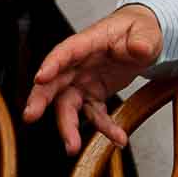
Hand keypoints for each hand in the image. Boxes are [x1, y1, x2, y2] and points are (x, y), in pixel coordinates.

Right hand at [22, 5, 161, 152]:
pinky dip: (104, 128)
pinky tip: (118, 138)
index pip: (66, 51)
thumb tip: (139, 49)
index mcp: (89, 42)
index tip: (40, 78)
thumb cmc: (138, 29)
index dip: (52, 64)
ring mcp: (84, 81)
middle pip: (55, 82)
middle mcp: (79, 64)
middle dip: (40, 100)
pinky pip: (94, 114)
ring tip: (72, 147)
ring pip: (68, 105)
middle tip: (30, 116)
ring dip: (68, 126)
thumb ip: (142, 41)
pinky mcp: (93, 95)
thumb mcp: (147, 32)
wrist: (142, 40)